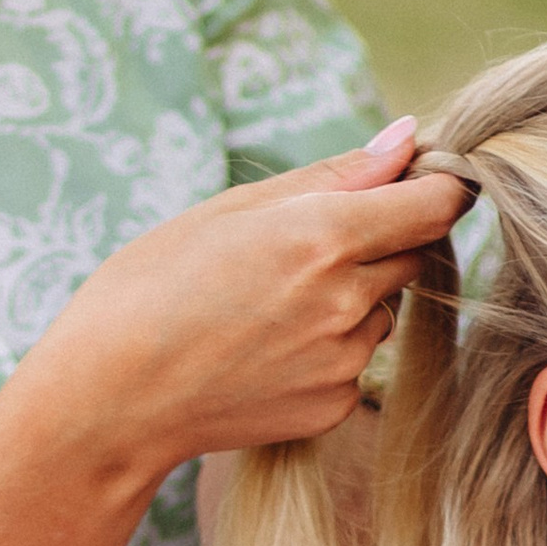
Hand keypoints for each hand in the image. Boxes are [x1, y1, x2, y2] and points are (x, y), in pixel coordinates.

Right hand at [24, 118, 465, 486]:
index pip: (437, 203)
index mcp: (323, 235)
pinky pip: (354, 360)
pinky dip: (326, 348)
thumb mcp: (232, 209)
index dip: (436, 187)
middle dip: (380, 240)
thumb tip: (408, 140)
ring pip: (382, 310)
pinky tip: (262, 349)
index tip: (417, 183)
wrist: (109, 398)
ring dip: (350, 297)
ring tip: (266, 305)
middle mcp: (347, 300)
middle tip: (300, 247)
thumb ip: (334, 176)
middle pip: (413, 254)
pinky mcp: (333, 406)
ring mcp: (344, 360)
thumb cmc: (153, 286)